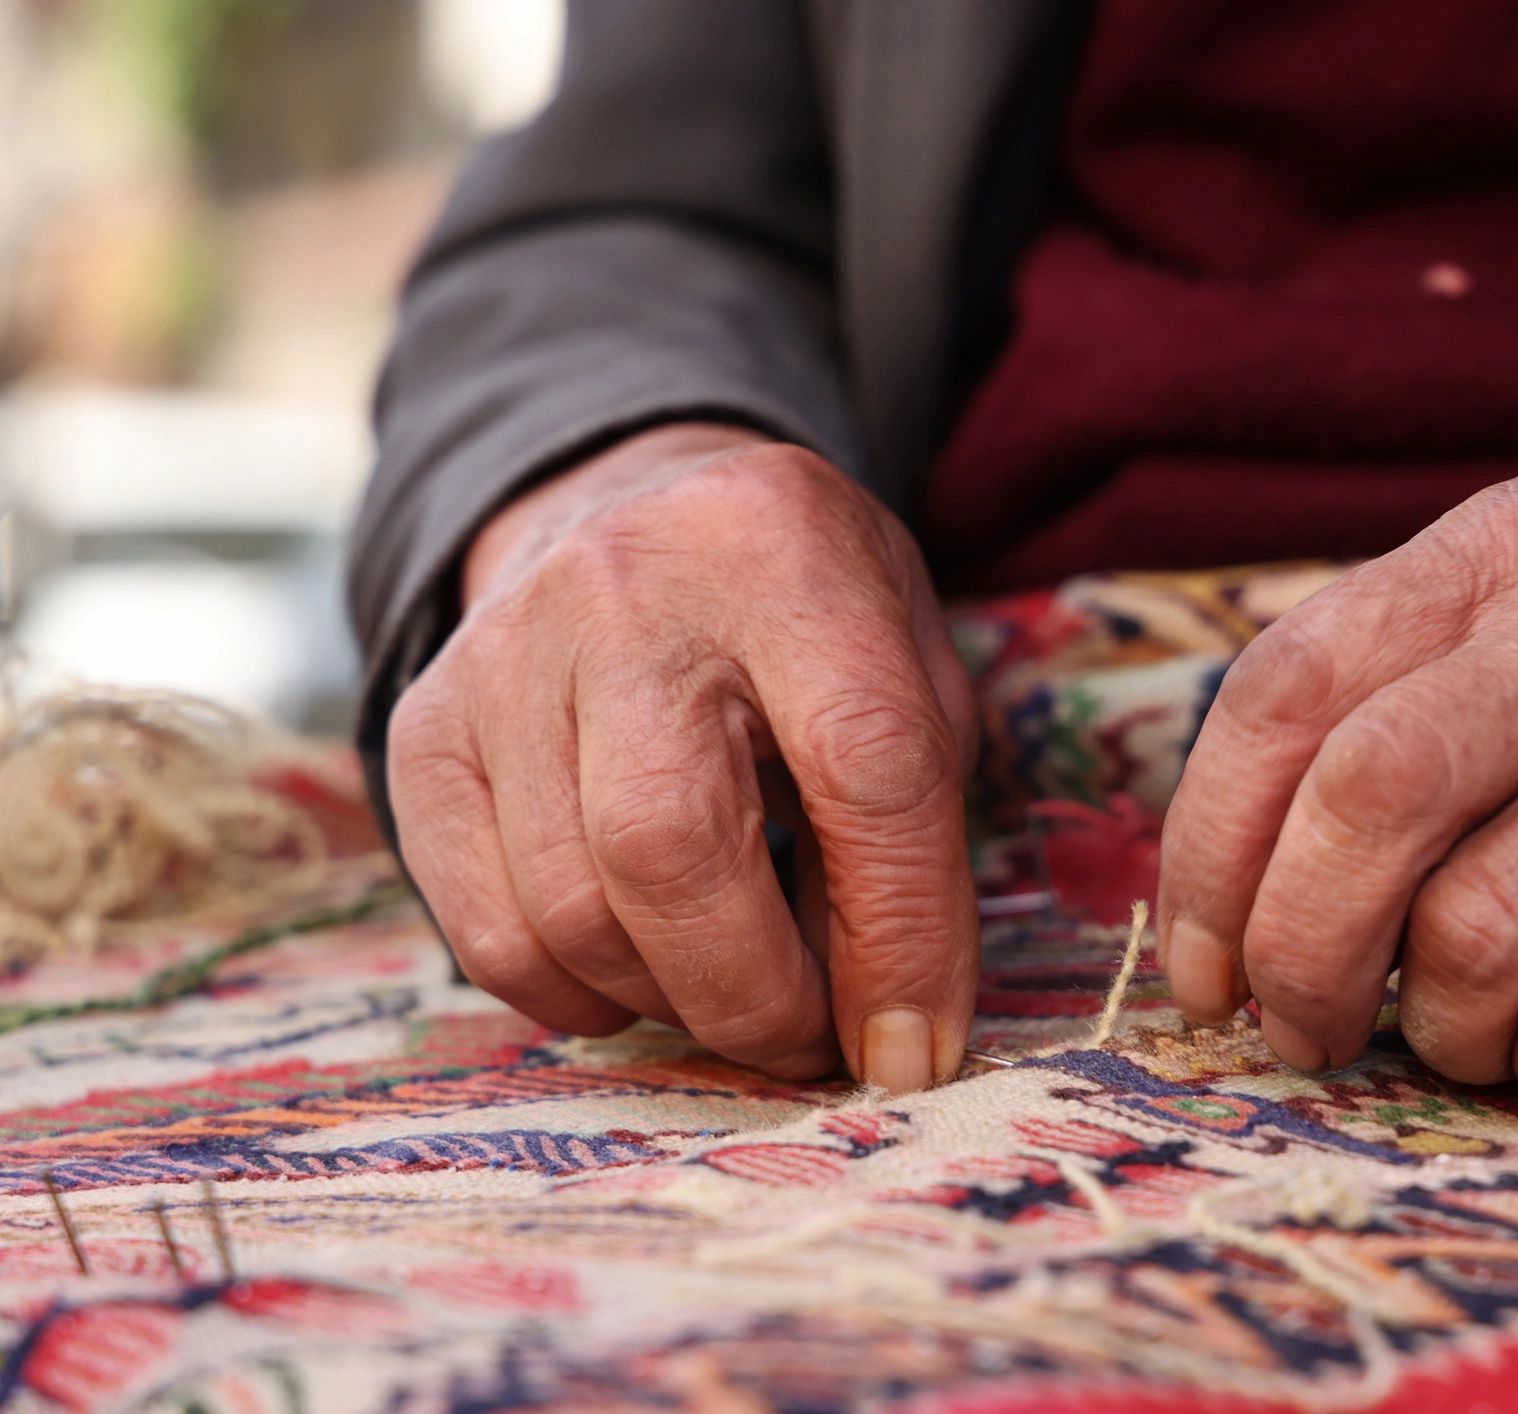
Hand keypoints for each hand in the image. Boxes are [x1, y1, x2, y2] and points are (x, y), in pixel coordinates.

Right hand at [388, 425, 979, 1089]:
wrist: (635, 502)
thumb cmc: (800, 614)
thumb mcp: (905, 667)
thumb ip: (913, 831)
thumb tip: (893, 1033)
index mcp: (790, 555)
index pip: (866, 767)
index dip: (901, 935)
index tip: (914, 1049)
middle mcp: (627, 592)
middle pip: (669, 848)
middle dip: (756, 995)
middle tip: (812, 1042)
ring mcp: (503, 658)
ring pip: (568, 910)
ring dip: (672, 1004)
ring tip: (738, 992)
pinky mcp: (424, 732)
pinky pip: (487, 931)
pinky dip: (577, 997)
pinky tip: (639, 972)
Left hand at [1156, 466, 1517, 1114]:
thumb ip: (1377, 699)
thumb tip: (1218, 903)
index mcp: (1508, 544)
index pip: (1285, 686)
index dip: (1207, 848)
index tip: (1200, 964)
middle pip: (1368, 801)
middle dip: (1296, 950)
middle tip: (1297, 1026)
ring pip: (1475, 936)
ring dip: (1435, 1026)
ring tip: (1462, 1022)